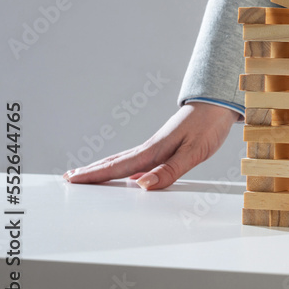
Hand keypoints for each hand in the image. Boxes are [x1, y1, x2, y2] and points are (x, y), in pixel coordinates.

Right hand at [63, 102, 238, 189]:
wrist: (220, 103)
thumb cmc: (210, 125)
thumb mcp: (195, 151)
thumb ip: (169, 170)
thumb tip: (142, 186)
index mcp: (155, 150)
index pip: (120, 166)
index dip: (96, 175)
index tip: (72, 180)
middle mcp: (152, 147)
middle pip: (115, 161)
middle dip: (92, 171)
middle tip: (68, 178)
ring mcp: (158, 144)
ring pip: (124, 158)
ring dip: (104, 167)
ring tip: (86, 173)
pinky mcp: (166, 144)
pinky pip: (137, 158)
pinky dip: (123, 164)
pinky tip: (125, 171)